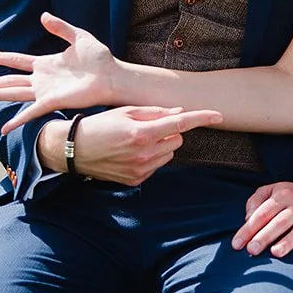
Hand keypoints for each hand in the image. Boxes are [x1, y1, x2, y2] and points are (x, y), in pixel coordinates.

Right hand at [0, 13, 124, 132]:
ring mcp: (45, 91)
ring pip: (14, 93)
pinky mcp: (52, 101)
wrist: (112, 76)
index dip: (2, 58)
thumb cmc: (99, 58)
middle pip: (11, 80)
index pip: (18, 61)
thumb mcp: (78, 36)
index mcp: (46, 64)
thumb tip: (42, 16)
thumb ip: (60, 27)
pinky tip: (4, 129)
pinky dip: (17, 120)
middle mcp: (42, 79)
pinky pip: (30, 112)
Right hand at [39, 104, 222, 185]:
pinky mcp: (136, 180)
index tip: (219, 115)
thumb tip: (179, 113)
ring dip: (162, 144)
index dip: (201, 118)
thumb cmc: (100, 125)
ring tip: (137, 139)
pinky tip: (131, 153)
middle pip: (177, 138)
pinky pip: (157, 165)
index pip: (180, 124)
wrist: (74, 150)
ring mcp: (141, 170)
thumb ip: (155, 112)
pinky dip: (151, 157)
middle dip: (169, 130)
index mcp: (142, 133)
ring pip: (169, 153)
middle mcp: (144, 154)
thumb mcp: (126, 112)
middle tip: (147, 126)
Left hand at [233, 175, 292, 264]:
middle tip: (252, 250)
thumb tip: (247, 219)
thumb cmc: (292, 195)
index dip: (248, 229)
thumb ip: (255, 201)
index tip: (237, 243)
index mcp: (283, 195)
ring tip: (275, 252)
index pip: (263, 213)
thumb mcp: (272, 190)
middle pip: (280, 222)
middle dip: (264, 236)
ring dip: (288, 242)